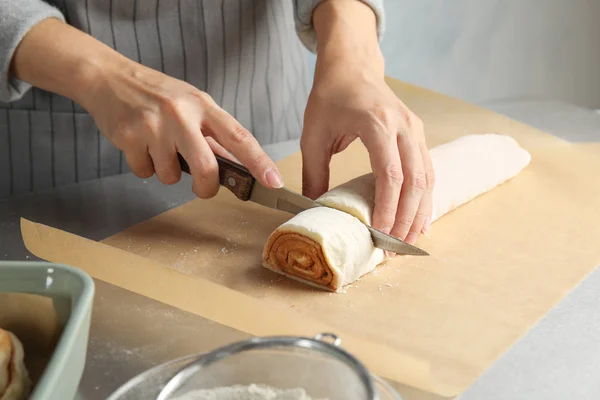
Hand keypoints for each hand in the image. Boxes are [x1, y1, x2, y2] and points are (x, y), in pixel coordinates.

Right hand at [83, 63, 282, 197]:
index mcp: (204, 106)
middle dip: (206, 187)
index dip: (260, 162)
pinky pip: (145, 172)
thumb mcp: (191, 105)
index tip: (274, 181)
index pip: (239, 137)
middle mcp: (182, 114)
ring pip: (171, 176)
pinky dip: (144, 167)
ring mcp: (155, 126)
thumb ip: (212, 135)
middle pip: (208, 168)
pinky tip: (140, 146)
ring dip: (167, 172)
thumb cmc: (156, 94)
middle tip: (202, 187)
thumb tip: (237, 168)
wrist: (109, 78)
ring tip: (158, 148)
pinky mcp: (130, 137)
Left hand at [302, 66, 434, 243]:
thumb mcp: (313, 134)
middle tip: (393, 247)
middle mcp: (404, 126)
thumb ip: (313, 174)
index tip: (378, 233)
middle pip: (415, 181)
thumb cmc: (331, 97)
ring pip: (427, 178)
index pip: (390, 173)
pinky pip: (428, 171)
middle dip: (406, 218)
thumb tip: (311, 210)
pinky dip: (425, 198)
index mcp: (377, 123)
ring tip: (407, 241)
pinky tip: (419, 219)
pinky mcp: (419, 135)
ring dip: (419, 212)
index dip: (387, 208)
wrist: (352, 67)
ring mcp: (416, 129)